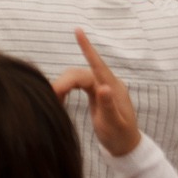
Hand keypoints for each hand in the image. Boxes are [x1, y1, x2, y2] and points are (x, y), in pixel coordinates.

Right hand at [49, 29, 142, 157]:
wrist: (125, 147)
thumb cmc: (120, 137)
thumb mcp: (113, 124)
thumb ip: (108, 106)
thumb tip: (102, 87)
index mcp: (113, 88)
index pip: (97, 64)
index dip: (86, 47)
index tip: (77, 30)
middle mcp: (107, 83)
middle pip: (80, 73)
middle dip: (64, 82)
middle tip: (51, 97)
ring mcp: (102, 87)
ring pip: (76, 78)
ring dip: (64, 86)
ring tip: (55, 101)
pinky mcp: (96, 92)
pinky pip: (77, 83)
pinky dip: (67, 89)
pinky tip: (61, 100)